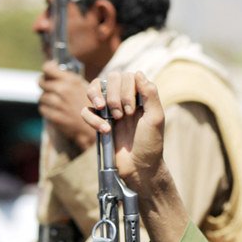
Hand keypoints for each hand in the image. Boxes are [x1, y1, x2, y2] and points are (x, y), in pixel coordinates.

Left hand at [39, 60, 95, 149]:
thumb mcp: (82, 86)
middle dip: (44, 85)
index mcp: (71, 80)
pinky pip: (43, 109)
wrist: (96, 125)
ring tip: (55, 102)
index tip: (47, 74)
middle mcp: (63, 90)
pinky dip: (47, 109)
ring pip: (42, 97)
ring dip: (46, 99)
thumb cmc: (90, 104)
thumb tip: (52, 69)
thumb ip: (67, 79)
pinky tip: (55, 110)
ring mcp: (58, 104)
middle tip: (49, 88)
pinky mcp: (55, 116)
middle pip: (42, 83)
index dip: (46, 71)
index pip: (48, 69)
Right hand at [82, 71, 188, 241]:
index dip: (127, 89)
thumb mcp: (156, 118)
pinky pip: (85, 110)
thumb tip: (137, 73)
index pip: (127, 76)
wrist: (139, 168)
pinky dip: (92, 118)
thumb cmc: (151, 144)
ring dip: (98, 97)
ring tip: (107, 113)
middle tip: (123, 115)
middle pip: (111, 78)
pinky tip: (104, 130)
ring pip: (94, 88)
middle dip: (115, 95)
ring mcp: (109, 110)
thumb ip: (150, 94)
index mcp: (139, 96)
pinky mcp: (97, 123)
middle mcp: (123, 99)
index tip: (132, 111)